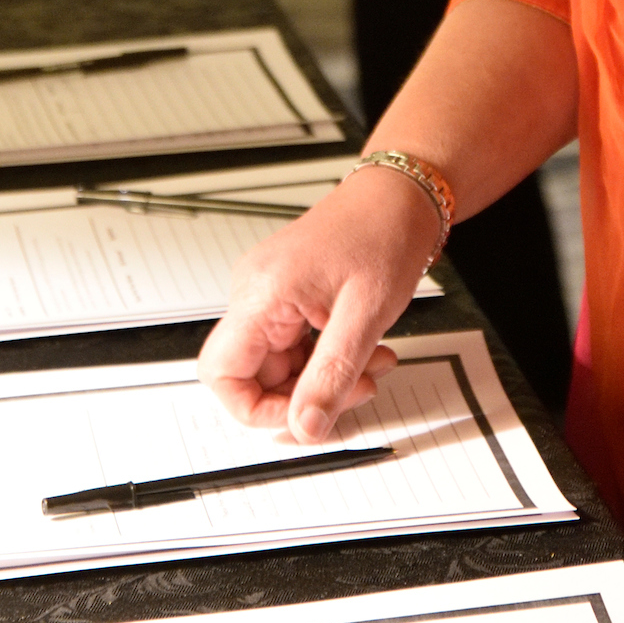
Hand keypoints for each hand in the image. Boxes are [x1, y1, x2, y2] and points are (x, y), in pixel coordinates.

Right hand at [197, 165, 437, 442]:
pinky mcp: (287, 295)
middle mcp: (255, 291)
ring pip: (280, 365)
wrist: (400, 194)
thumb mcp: (365, 316)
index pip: (222, 375)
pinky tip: (362, 349)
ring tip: (370, 365)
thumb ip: (333, 376)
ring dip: (325, 378)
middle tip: (356, 389)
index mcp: (262, 293)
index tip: (305, 416)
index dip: (258, 410)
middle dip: (307, 395)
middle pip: (255, 376)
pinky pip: (294, 346)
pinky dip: (327, 358)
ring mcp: (270, 293)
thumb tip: (306, 428)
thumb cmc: (383, 233)